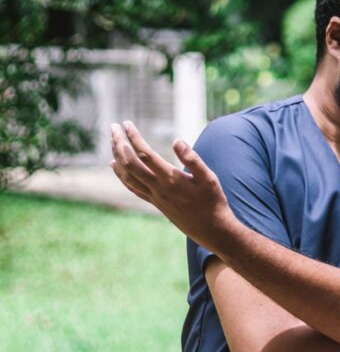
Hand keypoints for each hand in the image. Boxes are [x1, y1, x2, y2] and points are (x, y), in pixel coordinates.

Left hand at [109, 122, 235, 251]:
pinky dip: (120, 174)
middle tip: (114, 126)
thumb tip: (176, 140)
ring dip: (117, 156)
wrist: (211, 229)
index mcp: (171, 179)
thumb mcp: (209, 178)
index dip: (133, 137)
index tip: (126, 123)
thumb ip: (192, 159)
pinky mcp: (155, 202)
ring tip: (113, 140)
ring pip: (127, 175)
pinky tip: (115, 164)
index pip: (145, 154)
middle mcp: (158, 188)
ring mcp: (154, 196)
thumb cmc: (213, 201)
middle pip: (129, 163)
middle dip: (119, 143)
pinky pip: (131, 187)